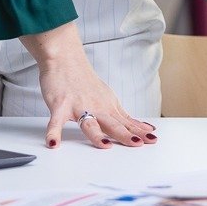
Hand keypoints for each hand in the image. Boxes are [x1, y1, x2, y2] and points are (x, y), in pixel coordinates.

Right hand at [19, 23, 155, 149]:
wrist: (64, 59)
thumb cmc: (85, 81)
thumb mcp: (107, 98)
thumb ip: (121, 115)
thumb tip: (139, 127)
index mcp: (108, 106)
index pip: (127, 122)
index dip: (139, 131)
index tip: (153, 140)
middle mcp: (96, 107)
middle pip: (113, 123)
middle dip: (126, 135)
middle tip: (138, 144)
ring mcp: (78, 106)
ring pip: (89, 123)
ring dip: (97, 135)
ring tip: (105, 146)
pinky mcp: (60, 106)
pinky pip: (55, 122)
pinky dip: (53, 133)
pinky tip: (53, 143)